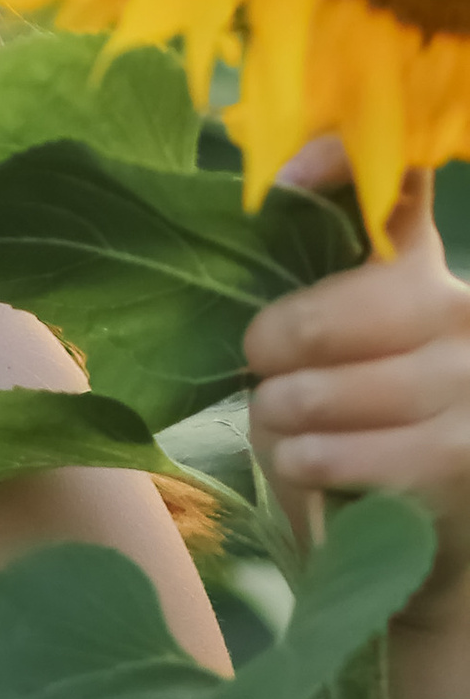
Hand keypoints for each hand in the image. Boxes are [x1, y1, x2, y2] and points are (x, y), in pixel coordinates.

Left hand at [246, 161, 469, 603]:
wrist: (418, 532)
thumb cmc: (358, 423)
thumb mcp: (333, 346)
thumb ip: (310, 292)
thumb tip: (250, 248)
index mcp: (423, 267)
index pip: (401, 188)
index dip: (342, 165)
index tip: (288, 178)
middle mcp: (464, 313)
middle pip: (347, 307)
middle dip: (282, 341)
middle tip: (263, 365)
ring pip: (338, 389)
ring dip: (289, 414)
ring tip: (288, 424)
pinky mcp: (463, 457)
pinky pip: (350, 453)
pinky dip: (309, 461)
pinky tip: (306, 463)